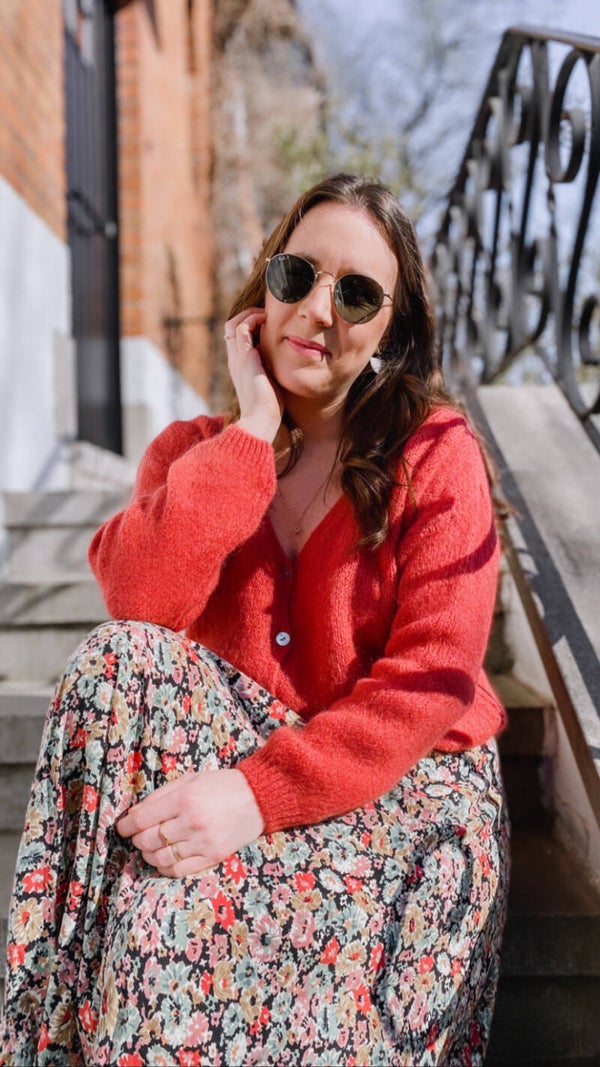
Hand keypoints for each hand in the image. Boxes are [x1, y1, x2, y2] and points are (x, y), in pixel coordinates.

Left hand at [116, 768, 264, 875]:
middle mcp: (191, 822)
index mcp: (184, 799)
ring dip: (148, 854)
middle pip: (147, 841)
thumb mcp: (190, 779)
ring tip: (151, 847)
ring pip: (160, 858)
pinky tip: (164, 859)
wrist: (258, 798)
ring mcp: (203, 842)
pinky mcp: (213, 857)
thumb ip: (161, 795)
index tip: (122, 827)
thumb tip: (134, 814)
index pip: (142, 819)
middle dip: (136, 839)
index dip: (125, 825)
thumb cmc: (221, 785)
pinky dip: (164, 868)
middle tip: (137, 835)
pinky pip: (178, 871)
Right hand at [224, 308, 281, 441]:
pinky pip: (242, 328)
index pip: (236, 338)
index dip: (248, 327)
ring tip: (266, 316)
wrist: (262, 420)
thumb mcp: (270, 383)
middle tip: (266, 316)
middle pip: (230, 328)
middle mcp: (234, 360)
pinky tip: (268, 321)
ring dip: (249, 315)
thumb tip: (285, 364)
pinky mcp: (245, 358)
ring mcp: (237, 358)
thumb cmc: (269, 408)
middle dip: (247, 316)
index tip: (267, 325)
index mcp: (239, 366)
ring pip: (232, 324)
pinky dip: (253, 319)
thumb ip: (272, 371)